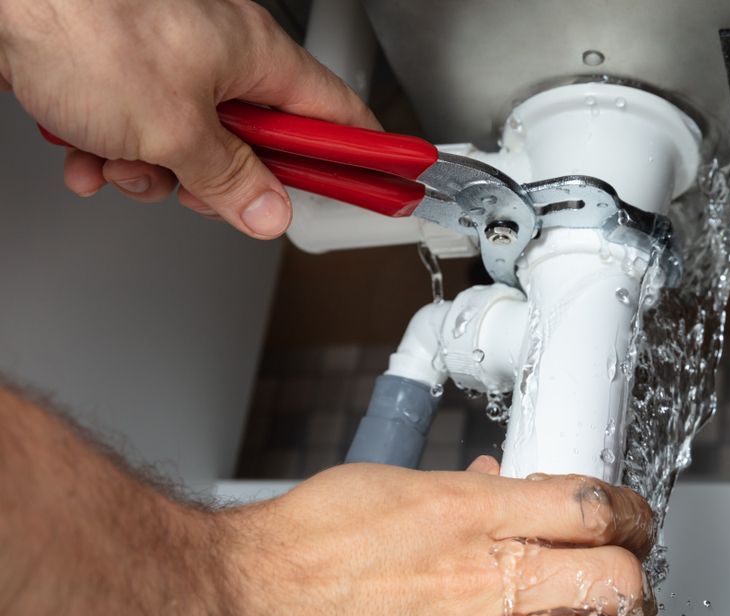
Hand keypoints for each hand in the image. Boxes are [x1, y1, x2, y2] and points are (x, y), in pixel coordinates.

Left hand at [0, 0, 378, 237]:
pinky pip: (138, 131)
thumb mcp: (173, 129)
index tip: (381, 183)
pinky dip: (111, 151)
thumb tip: (269, 211)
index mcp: (256, 55)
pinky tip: (85, 152)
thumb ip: (231, 180)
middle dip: (221, 181)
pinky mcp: (121, 72)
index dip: (360, 155)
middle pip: (257, 144)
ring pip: (189, 146)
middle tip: (205, 193)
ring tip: (121, 160)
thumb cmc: (82, 23)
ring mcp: (169, 62)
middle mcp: (219, 54)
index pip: (335, 115)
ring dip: (153, 171)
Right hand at [223, 457, 656, 615]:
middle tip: (618, 579)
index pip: (593, 505)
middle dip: (630, 578)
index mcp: (471, 512)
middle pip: (614, 576)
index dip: (629, 514)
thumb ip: (465, 491)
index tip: (629, 521)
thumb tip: (504, 484)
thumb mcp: (395, 487)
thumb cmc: (309, 545)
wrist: (248, 604)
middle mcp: (482, 576)